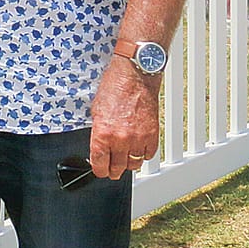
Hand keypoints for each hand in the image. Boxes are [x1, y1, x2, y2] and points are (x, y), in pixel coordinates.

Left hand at [88, 57, 161, 179]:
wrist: (135, 77)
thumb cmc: (114, 88)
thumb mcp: (96, 111)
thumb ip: (98, 132)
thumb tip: (99, 146)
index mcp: (102, 134)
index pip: (99, 164)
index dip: (99, 170)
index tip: (100, 170)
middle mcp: (120, 140)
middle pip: (117, 168)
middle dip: (113, 171)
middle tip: (112, 170)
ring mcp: (138, 139)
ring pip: (134, 164)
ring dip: (128, 164)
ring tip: (125, 160)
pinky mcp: (152, 135)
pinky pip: (148, 154)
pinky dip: (143, 154)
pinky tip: (138, 148)